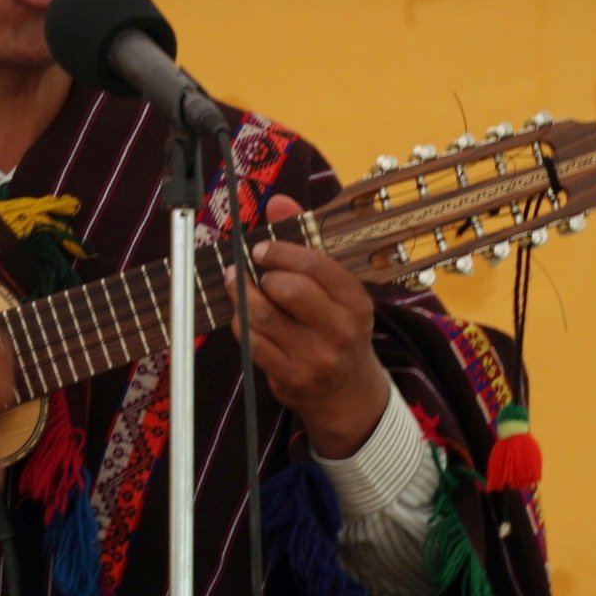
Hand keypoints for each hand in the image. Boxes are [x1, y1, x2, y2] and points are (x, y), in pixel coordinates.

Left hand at [224, 194, 390, 458]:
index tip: (261, 249)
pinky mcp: (290, 378)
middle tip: (252, 271)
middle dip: (263, 275)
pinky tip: (245, 319)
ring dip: (243, 297)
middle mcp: (340, 330)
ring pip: (262, 316)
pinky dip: (240, 325)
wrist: (348, 394)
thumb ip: (305, 241)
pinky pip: (251, 342)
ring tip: (239, 288)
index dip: (281, 251)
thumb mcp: (333, 288)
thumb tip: (277, 201)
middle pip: (288, 290)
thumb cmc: (335, 327)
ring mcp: (315, 357)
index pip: (316, 265)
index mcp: (356, 302)